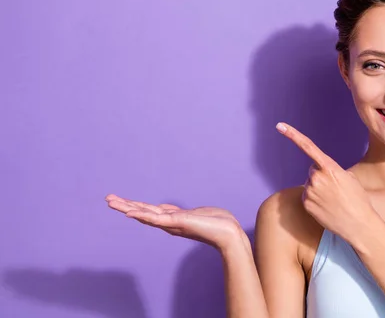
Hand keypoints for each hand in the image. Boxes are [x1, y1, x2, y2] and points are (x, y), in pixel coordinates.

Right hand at [105, 194, 246, 252]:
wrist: (228, 233)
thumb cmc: (217, 224)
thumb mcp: (194, 215)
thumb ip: (180, 214)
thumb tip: (170, 211)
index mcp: (172, 219)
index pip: (149, 211)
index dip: (134, 206)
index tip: (119, 200)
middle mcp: (169, 223)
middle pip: (142, 212)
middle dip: (125, 206)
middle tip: (107, 199)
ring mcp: (172, 224)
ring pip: (145, 215)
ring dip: (128, 208)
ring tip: (112, 203)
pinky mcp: (178, 223)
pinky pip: (157, 219)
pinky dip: (143, 215)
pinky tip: (130, 213)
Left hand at [276, 122, 376, 242]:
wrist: (358, 224)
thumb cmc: (358, 200)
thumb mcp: (350, 178)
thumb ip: (332, 170)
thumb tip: (320, 172)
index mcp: (330, 168)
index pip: (308, 146)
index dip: (293, 135)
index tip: (280, 126)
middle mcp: (317, 178)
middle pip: (313, 171)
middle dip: (321, 177)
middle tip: (336, 190)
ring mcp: (310, 192)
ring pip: (310, 184)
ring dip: (319, 190)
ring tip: (334, 201)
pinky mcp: (306, 204)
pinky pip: (308, 197)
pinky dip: (315, 201)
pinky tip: (327, 208)